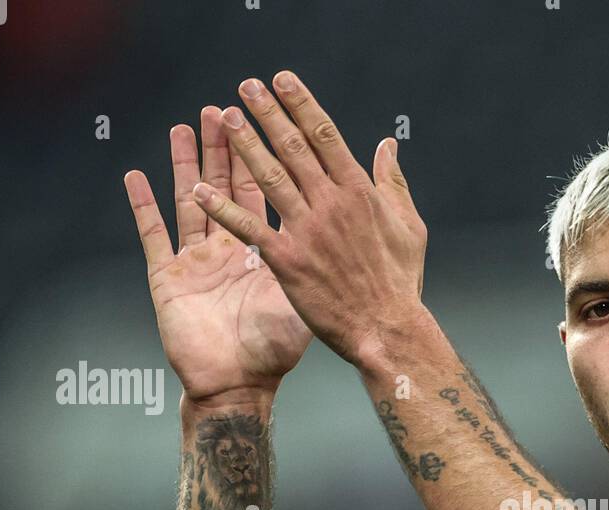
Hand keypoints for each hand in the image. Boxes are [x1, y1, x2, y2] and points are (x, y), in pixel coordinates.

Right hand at [123, 107, 312, 402]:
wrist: (238, 388)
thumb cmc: (274, 354)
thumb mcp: (301, 302)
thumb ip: (318, 264)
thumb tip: (352, 234)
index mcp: (264, 253)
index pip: (265, 195)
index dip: (265, 159)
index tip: (266, 124)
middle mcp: (229, 251)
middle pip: (226, 189)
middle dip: (226, 150)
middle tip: (224, 109)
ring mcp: (196, 262)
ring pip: (190, 201)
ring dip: (185, 165)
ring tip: (182, 126)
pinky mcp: (168, 278)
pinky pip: (153, 236)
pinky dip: (144, 207)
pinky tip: (135, 176)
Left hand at [187, 71, 429, 368]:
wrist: (387, 329)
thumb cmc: (401, 282)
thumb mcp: (410, 226)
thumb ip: (394, 182)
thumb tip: (387, 146)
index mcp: (360, 193)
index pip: (325, 136)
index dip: (301, 105)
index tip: (282, 81)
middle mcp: (331, 204)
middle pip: (293, 148)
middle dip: (267, 113)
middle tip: (245, 86)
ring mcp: (307, 231)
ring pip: (269, 177)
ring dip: (244, 145)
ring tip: (225, 118)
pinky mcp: (287, 261)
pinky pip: (249, 227)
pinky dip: (222, 208)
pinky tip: (199, 190)